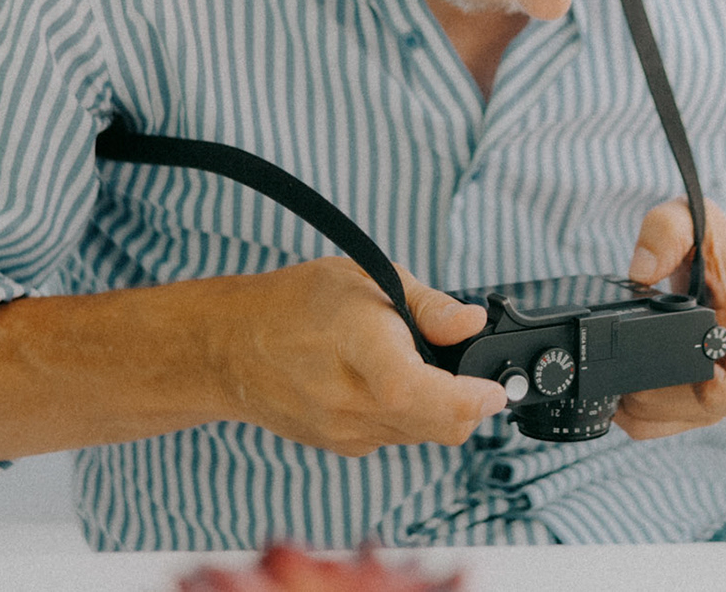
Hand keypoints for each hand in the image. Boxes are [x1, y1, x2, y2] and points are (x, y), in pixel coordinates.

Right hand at [208, 257, 506, 456]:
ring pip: (421, 435)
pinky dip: (407, 416)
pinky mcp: (339, 447)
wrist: (229, 348)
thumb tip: (472, 324)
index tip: (495, 388)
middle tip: (472, 374)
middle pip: (439, 427)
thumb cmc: (297, 304)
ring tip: (418, 366)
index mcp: (362, 350)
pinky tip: (386, 384)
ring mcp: (344, 432)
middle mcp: (353, 402)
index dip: (474, 398)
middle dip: (470, 406)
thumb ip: (428, 306)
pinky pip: (393, 438)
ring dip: (437, 410)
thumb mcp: (367, 278)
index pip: (426, 395)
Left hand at [613, 198, 725, 438]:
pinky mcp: (688, 413)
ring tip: (625, 352)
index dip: (716, 389)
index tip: (690, 353)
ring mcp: (711, 406)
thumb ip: (667, 230)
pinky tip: (621, 369)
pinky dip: (624, 403)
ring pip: (658, 423)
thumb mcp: (703, 222)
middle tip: (627, 342)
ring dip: (630, 391)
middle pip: (681, 410)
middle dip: (646, 378)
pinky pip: (647, 426)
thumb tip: (639, 270)